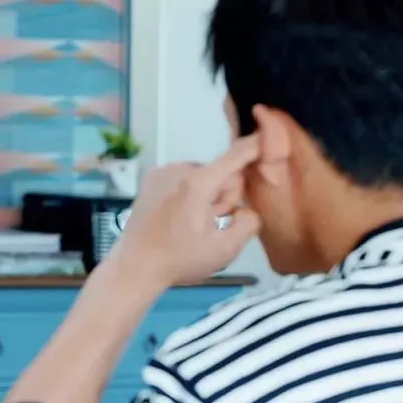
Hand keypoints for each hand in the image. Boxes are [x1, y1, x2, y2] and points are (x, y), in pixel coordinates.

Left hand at [108, 136, 261, 286]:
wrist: (134, 267)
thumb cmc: (179, 261)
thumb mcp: (224, 250)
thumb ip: (248, 223)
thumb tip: (248, 209)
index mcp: (198, 183)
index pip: (236, 155)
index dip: (256, 146)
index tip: (269, 136)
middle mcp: (179, 170)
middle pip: (222, 173)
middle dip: (225, 196)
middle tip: (212, 223)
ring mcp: (162, 172)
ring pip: (204, 176)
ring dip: (207, 196)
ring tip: (192, 224)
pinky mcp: (151, 179)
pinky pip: (184, 179)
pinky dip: (189, 193)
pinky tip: (179, 217)